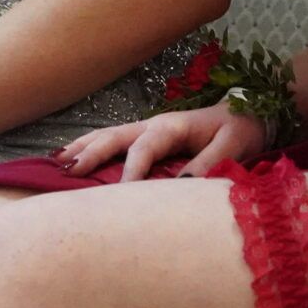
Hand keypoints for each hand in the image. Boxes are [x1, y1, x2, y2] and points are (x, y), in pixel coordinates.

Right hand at [53, 104, 270, 181]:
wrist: (249, 114)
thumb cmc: (241, 130)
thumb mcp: (233, 146)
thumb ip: (209, 163)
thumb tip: (181, 186)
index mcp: (173, 126)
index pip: (144, 148)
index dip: (130, 170)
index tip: (119, 193)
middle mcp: (155, 125)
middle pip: (115, 137)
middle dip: (90, 152)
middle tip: (68, 171)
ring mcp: (149, 130)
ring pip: (108, 136)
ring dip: (83, 147)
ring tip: (58, 162)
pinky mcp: (149, 138)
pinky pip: (113, 141)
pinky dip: (90, 146)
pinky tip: (72, 156)